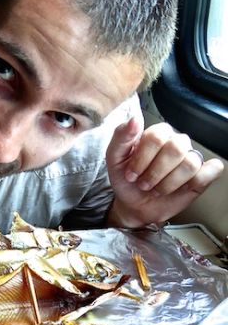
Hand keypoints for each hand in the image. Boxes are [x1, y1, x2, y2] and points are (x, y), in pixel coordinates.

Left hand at [105, 114, 223, 228]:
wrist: (134, 206)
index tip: (131, 174)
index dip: (142, 160)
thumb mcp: (114, 159)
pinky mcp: (202, 174)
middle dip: (154, 173)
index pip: (156, 137)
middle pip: (175, 149)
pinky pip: (211, 170)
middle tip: (144, 184)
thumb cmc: (127, 181)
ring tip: (157, 189)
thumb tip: (134, 118)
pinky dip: (195, 182)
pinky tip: (181, 188)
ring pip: (190, 164)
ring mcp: (191, 158)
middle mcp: (177, 143)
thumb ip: (121, 137)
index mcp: (157, 134)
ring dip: (168, 184)